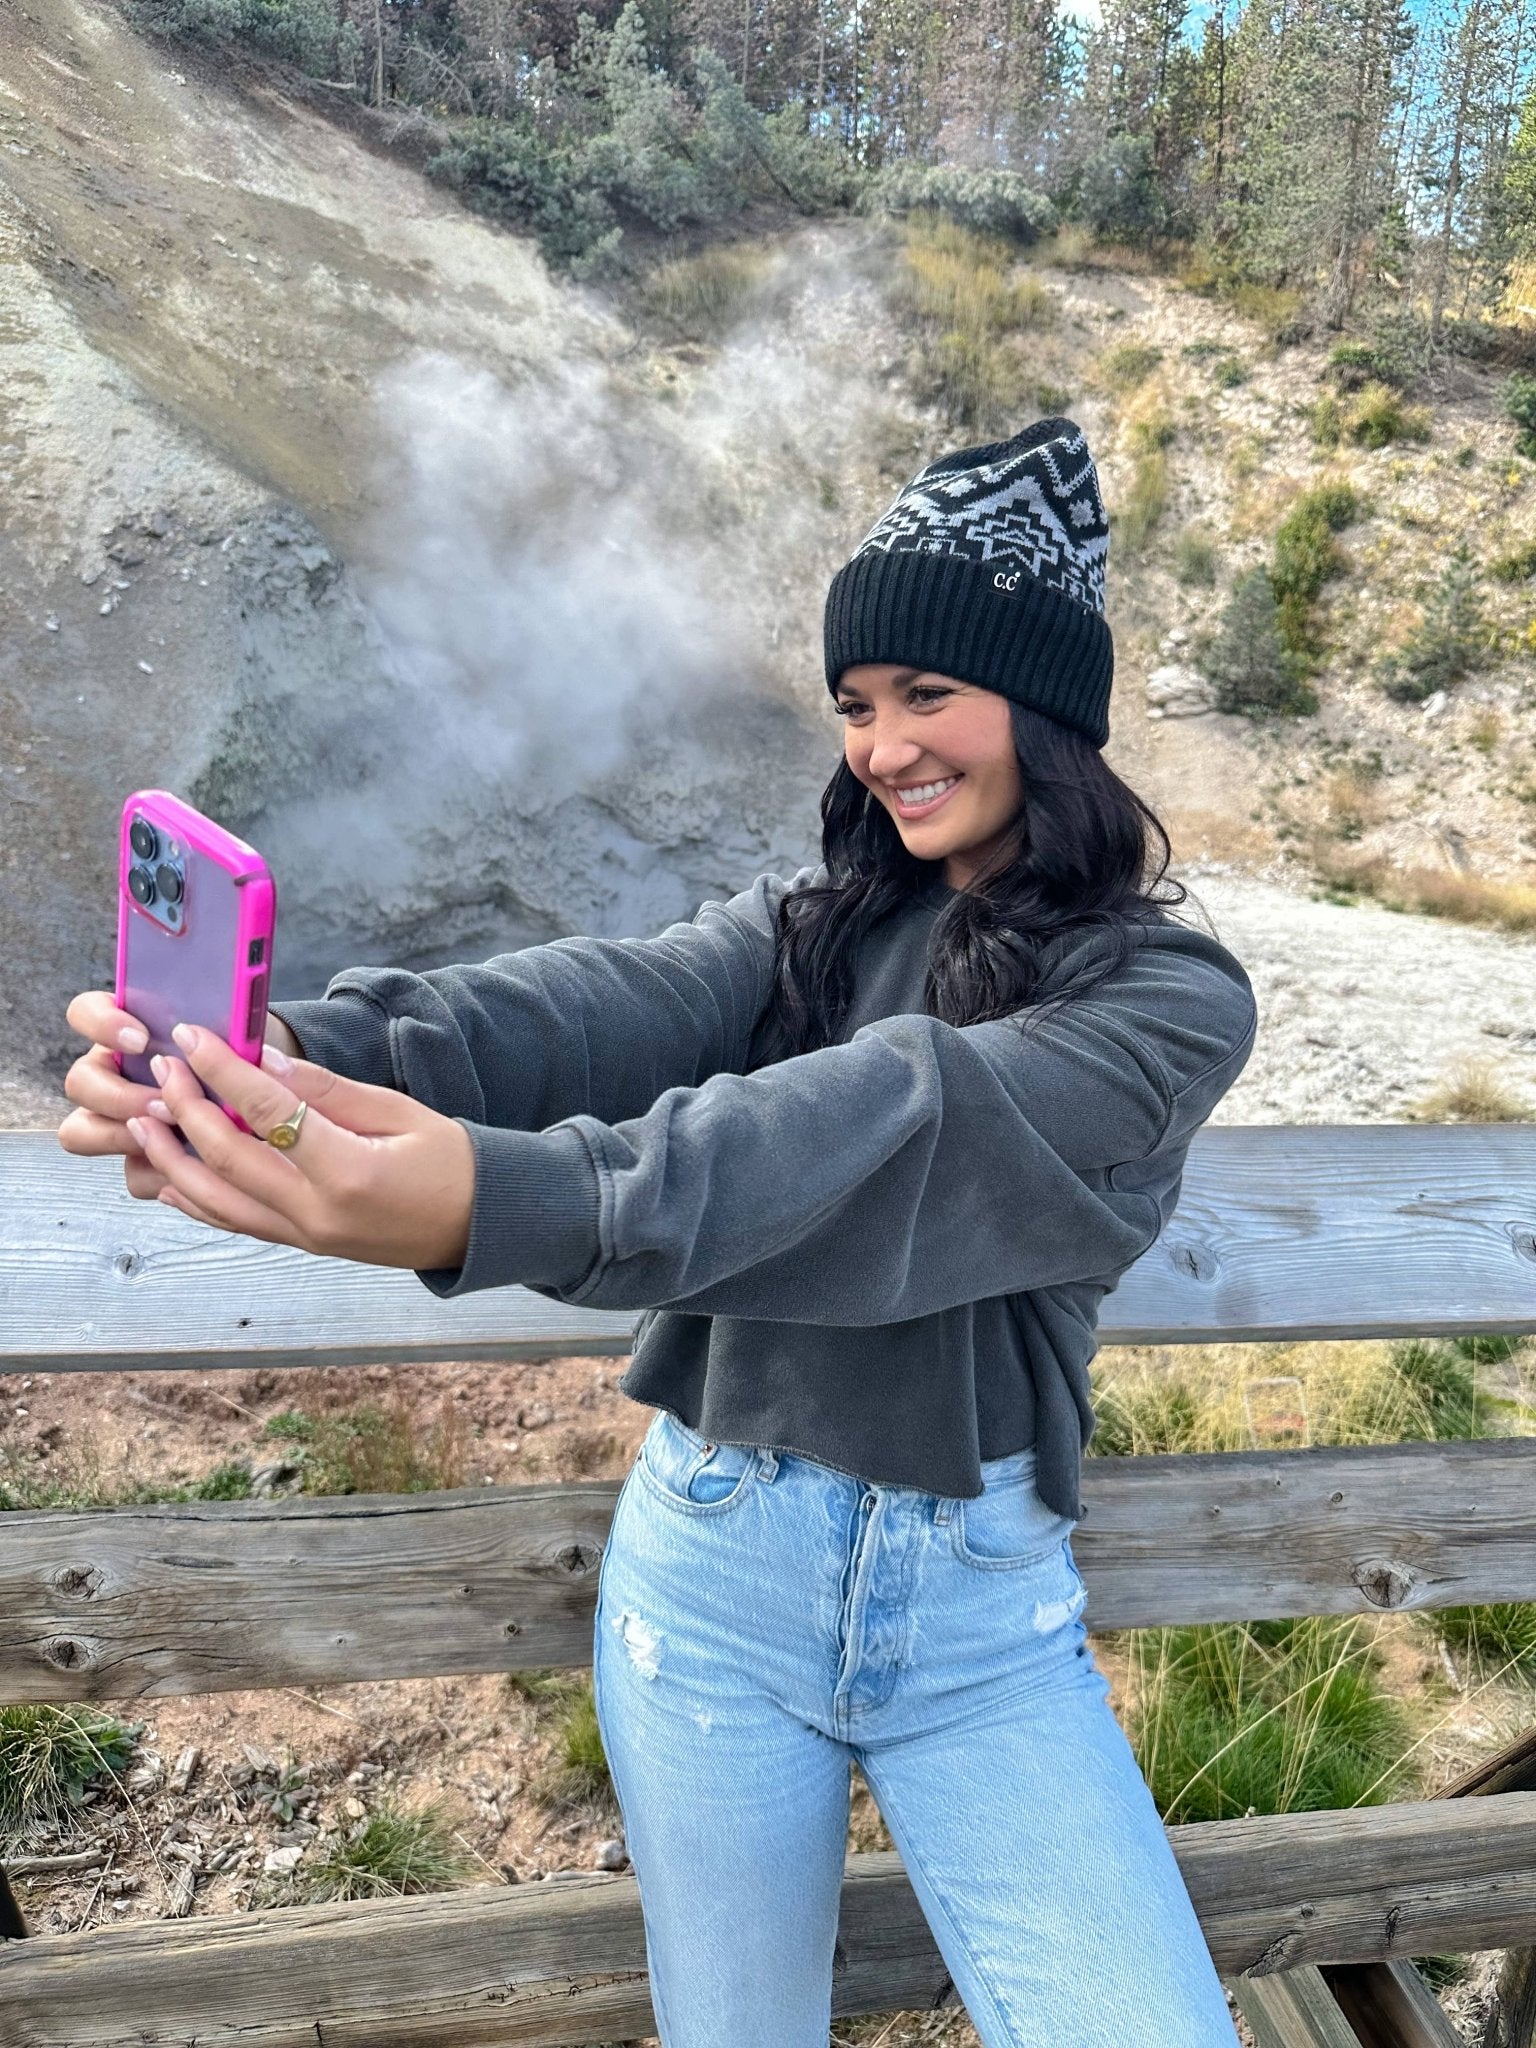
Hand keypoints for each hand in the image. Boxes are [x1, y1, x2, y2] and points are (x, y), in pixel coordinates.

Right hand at [59, 993, 303, 1203]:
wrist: (263, 1094)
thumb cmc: (243, 1053)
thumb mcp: (242, 1037)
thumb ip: (233, 1038)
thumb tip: (248, 1053)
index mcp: (128, 1031)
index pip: (86, 1013)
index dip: (102, 1024)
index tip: (142, 1039)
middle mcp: (112, 1074)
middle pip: (79, 1082)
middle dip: (119, 1096)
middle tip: (165, 1103)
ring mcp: (119, 1119)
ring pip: (82, 1131)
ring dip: (124, 1136)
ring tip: (174, 1133)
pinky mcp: (141, 1160)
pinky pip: (132, 1172)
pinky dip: (161, 1172)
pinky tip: (194, 1164)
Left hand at [123, 1024, 474, 1271]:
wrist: (481, 1226)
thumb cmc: (451, 1162)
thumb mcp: (396, 1111)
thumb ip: (325, 1089)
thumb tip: (263, 1059)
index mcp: (349, 1172)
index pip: (269, 1112)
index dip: (224, 1069)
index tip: (193, 1036)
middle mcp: (319, 1213)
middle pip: (231, 1157)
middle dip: (188, 1107)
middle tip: (164, 1067)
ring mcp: (307, 1235)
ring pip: (218, 1200)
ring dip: (174, 1158)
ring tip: (143, 1119)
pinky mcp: (303, 1244)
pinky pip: (236, 1222)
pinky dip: (196, 1199)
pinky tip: (169, 1176)